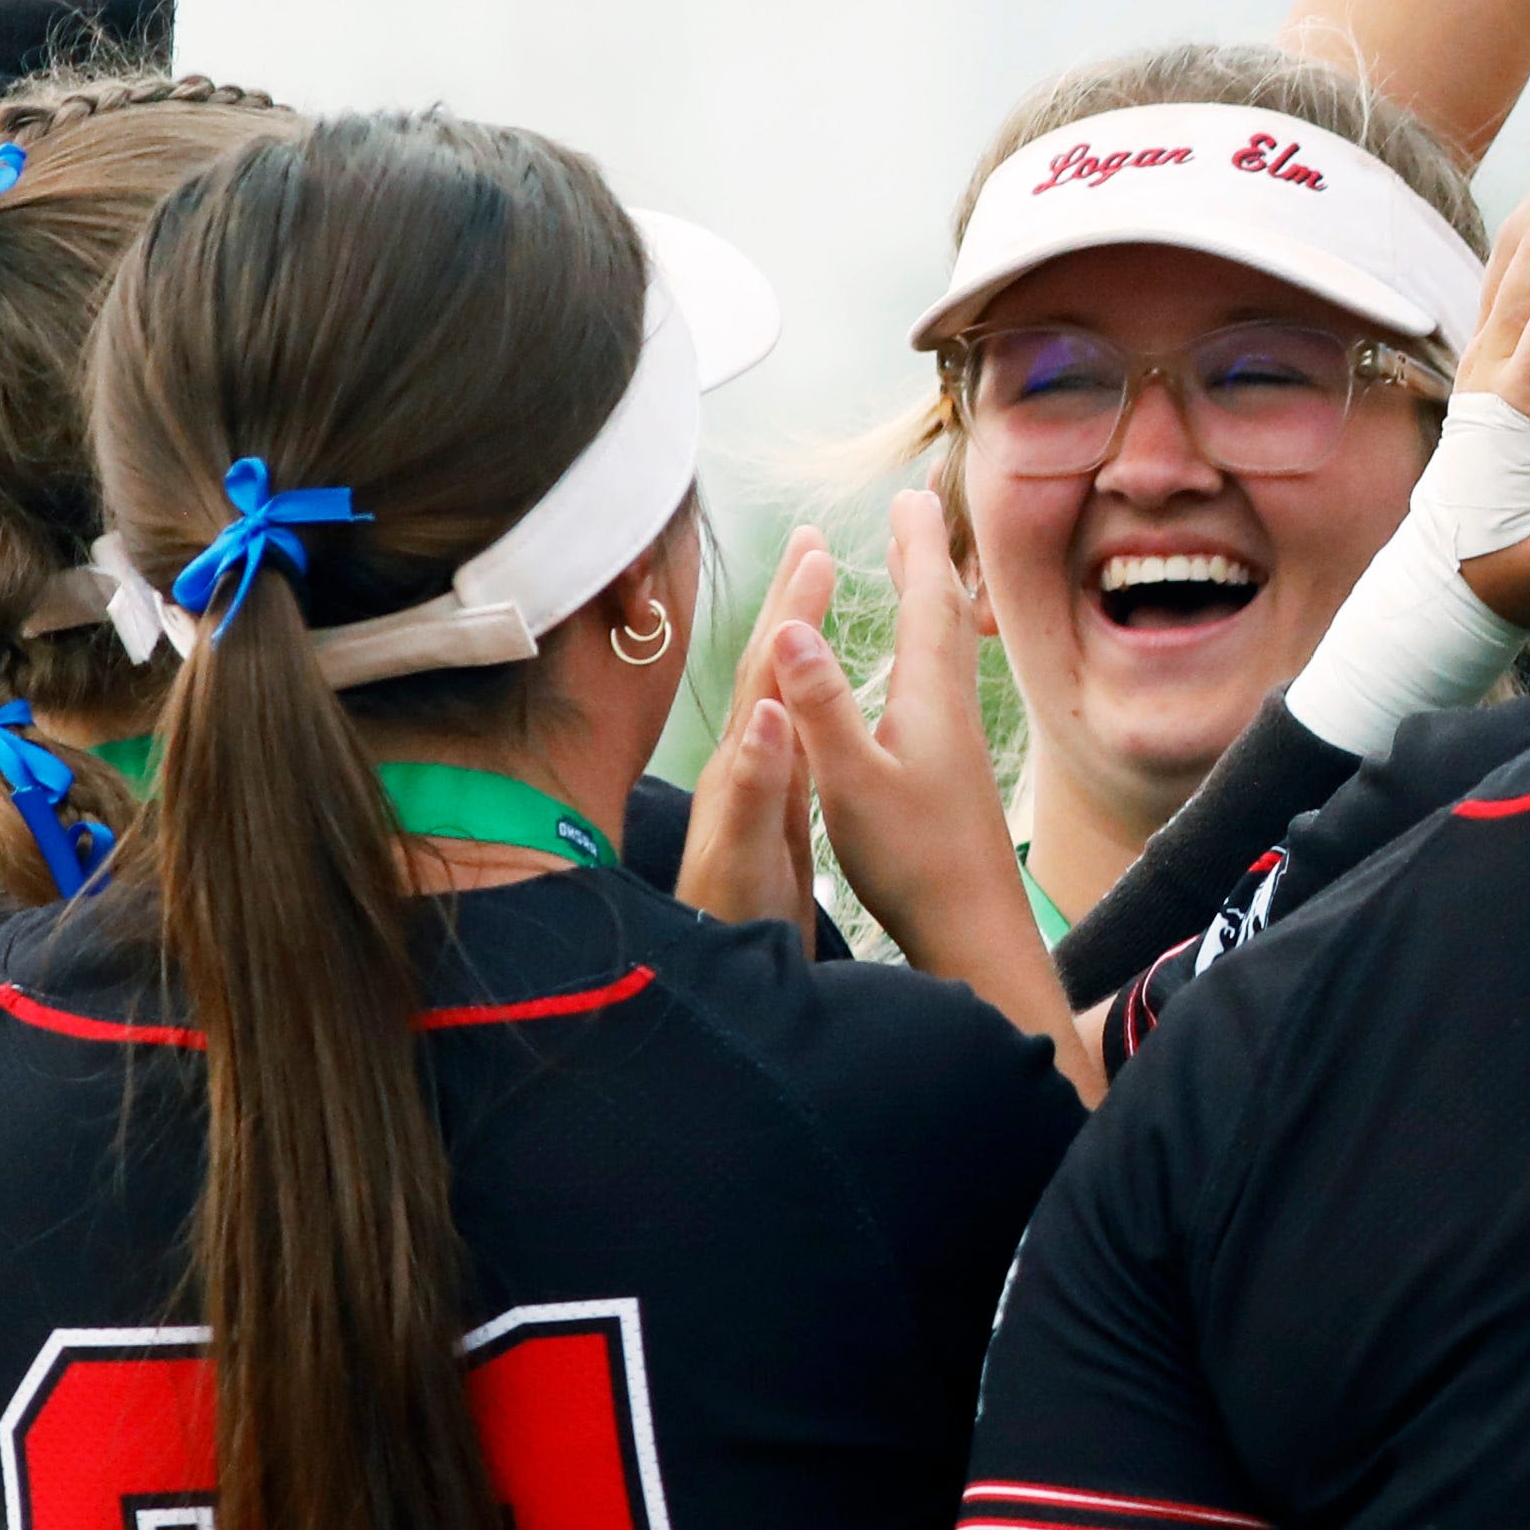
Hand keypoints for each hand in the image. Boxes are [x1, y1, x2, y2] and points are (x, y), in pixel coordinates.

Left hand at [671, 531, 831, 928]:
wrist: (711, 990)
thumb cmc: (730, 931)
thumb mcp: (743, 862)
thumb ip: (754, 789)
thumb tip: (771, 710)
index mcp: (742, 770)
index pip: (768, 674)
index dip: (793, 613)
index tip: (818, 550)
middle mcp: (741, 769)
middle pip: (765, 668)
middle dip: (789, 603)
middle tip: (813, 539)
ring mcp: (752, 789)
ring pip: (774, 694)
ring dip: (794, 638)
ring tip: (814, 590)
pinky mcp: (765, 814)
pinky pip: (786, 730)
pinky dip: (801, 695)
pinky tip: (808, 696)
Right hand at [759, 488, 1080, 1060]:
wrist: (978, 933)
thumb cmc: (915, 864)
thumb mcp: (852, 782)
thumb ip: (820, 707)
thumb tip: (791, 628)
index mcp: (928, 699)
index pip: (927, 600)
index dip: (916, 545)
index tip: (907, 495)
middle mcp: (950, 709)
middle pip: (945, 614)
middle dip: (927, 558)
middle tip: (912, 512)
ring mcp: (957, 741)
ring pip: (949, 651)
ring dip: (932, 600)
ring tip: (917, 571)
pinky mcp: (953, 772)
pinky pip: (942, 684)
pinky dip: (929, 651)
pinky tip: (917, 675)